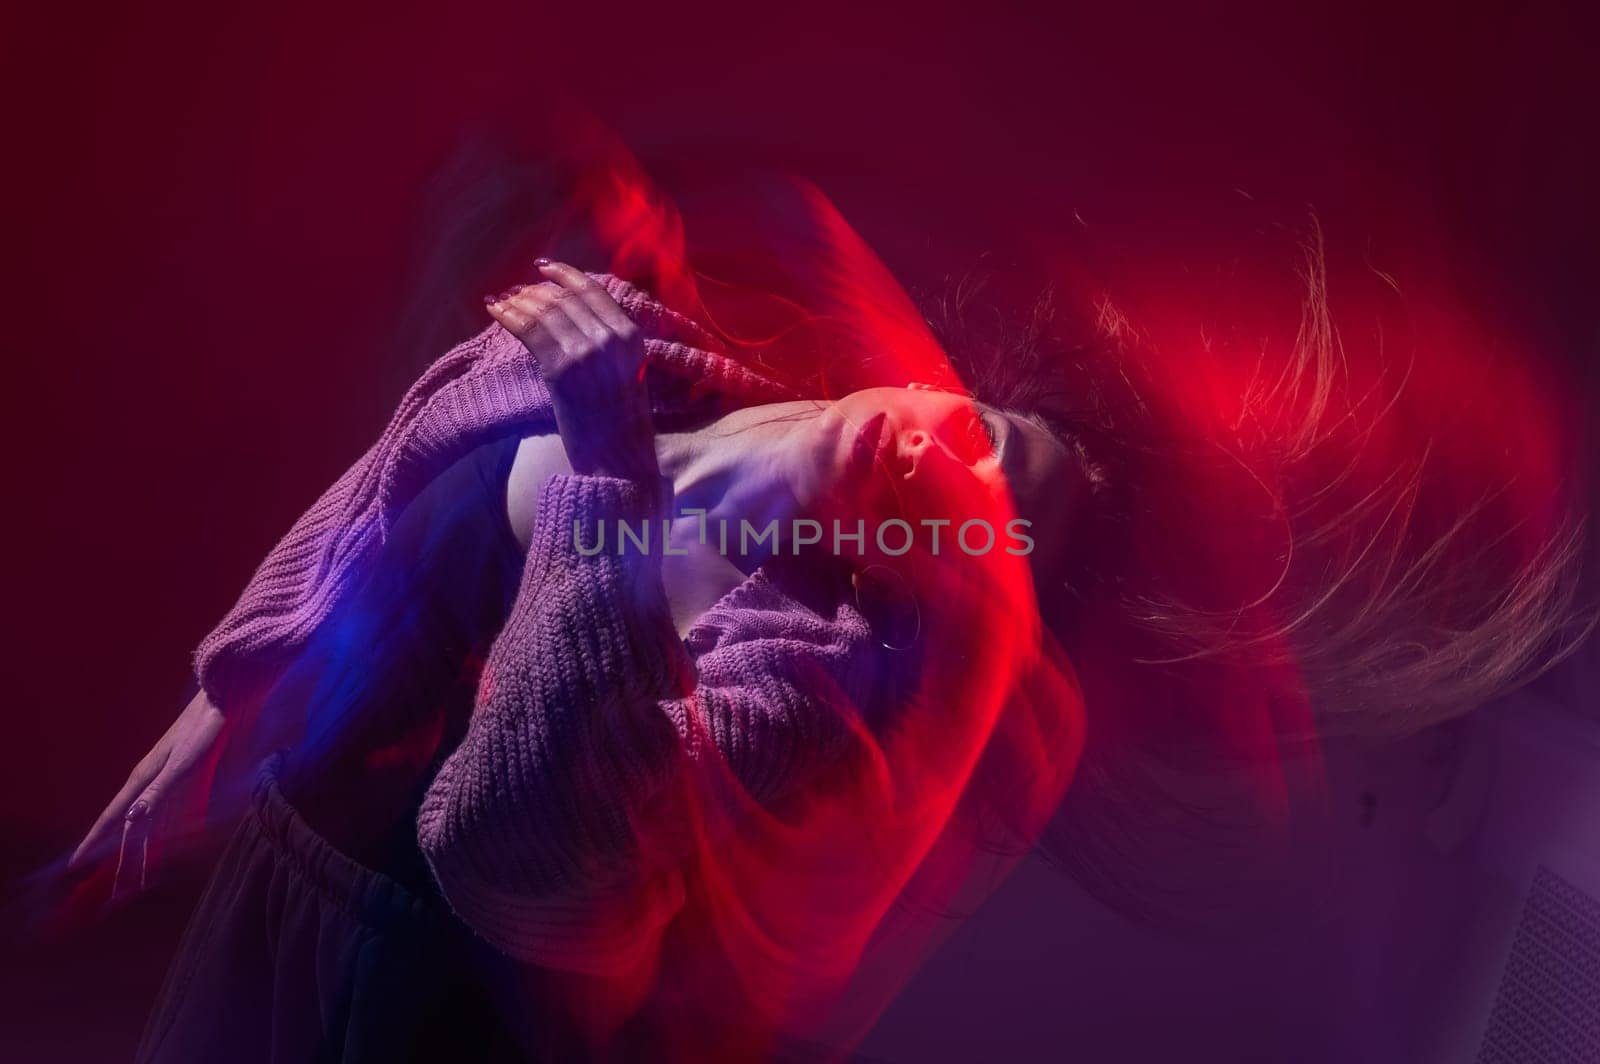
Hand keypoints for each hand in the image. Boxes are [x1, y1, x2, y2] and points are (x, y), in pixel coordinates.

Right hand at [69, 688, 228, 885]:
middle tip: (116, 896)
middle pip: (131, 831)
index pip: (112, 820)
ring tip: (137, 884)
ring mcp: (167, 783)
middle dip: (122, 863)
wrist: (224, 702)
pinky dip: (165, 839)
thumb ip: (158, 792)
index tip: (74, 867)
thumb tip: (129, 820)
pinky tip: (165, 852)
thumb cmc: (203, 731)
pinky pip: (170, 818)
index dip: (94, 844)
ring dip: (143, 856)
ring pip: (149, 828)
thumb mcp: (182, 763)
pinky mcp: (187, 781)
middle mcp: (149, 784)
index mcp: (142, 781)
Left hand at [486, 261, 659, 483]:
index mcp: (631, 336)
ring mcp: (585, 353)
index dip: (564, 274)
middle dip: (535, 291)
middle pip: (564, 299)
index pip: (592, 291)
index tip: (543, 268)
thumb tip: (570, 314)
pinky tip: (494, 310)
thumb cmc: (621, 422)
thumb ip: (608, 341)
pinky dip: (508, 316)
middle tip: (516, 291)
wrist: (619, 459)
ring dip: (519, 302)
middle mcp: (610, 339)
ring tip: (503, 301)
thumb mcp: (627, 372)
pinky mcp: (561, 370)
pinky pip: (529, 331)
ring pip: (544, 312)